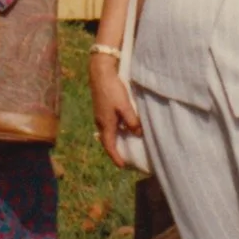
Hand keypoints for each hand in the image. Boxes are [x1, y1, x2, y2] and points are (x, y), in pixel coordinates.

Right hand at [89, 52, 145, 167]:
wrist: (100, 73)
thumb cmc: (112, 90)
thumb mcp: (125, 106)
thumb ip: (132, 121)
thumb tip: (138, 133)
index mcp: (106, 123)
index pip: (110, 146)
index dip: (116, 157)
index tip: (122, 166)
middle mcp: (100, 121)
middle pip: (107, 141)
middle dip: (114, 150)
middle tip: (123, 158)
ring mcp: (99, 114)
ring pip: (107, 132)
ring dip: (114, 140)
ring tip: (124, 144)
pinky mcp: (101, 108)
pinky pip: (107, 125)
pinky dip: (114, 130)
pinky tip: (121, 127)